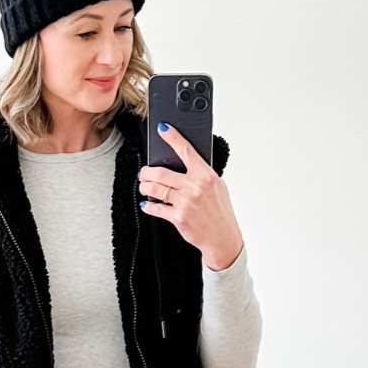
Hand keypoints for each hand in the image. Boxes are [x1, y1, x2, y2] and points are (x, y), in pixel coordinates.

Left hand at [139, 123, 243, 271]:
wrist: (222, 238)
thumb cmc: (220, 212)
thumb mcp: (218, 187)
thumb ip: (202, 174)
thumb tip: (184, 163)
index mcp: (206, 176)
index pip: (186, 151)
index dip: (173, 137)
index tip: (163, 129)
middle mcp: (195, 187)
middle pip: (161, 172)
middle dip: (147, 172)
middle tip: (144, 173)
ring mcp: (185, 202)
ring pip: (155, 189)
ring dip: (145, 187)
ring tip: (144, 187)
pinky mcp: (178, 217)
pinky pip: (156, 208)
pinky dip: (148, 206)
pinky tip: (147, 204)